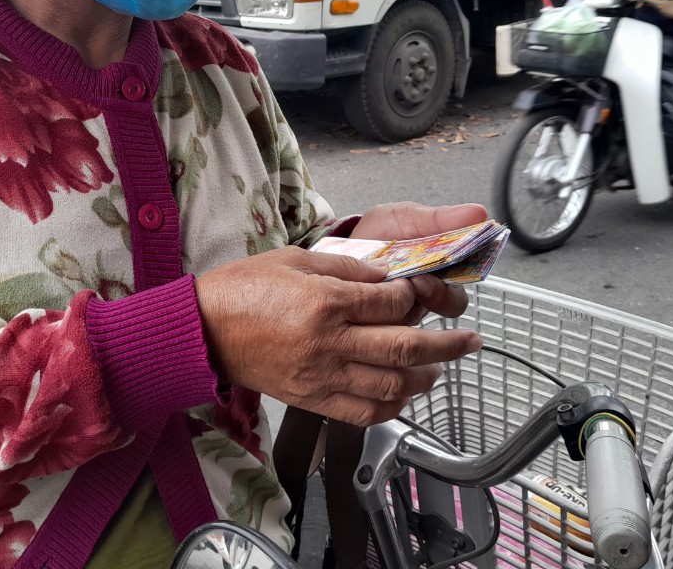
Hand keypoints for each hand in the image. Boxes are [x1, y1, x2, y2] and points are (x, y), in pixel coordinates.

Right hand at [195, 203, 484, 426]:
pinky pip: (363, 412)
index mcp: (324, 302)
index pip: (391, 303)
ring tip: (440, 368)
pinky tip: (403, 395)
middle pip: (405, 349)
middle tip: (469, 340)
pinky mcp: (311, 399)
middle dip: (447, 345)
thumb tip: (385, 278)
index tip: (419, 294)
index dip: (415, 298)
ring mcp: (321, 376)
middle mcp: (328, 343)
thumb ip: (345, 269)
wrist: (203, 331)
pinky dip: (392, 407)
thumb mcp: (294, 259)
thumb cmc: (241, 290)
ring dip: (425, 379)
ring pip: (392, 386)